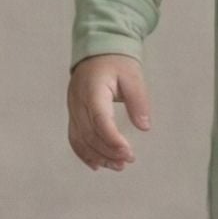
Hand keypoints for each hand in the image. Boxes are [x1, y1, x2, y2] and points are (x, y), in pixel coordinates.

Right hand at [68, 53, 150, 171]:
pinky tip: (97, 164)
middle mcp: (78, 101)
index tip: (128, 152)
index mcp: (93, 90)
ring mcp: (72, 108)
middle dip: (108, 151)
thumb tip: (144, 126)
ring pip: (80, 138)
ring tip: (117, 166)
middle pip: (89, 133)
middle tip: (128, 161)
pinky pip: (74, 137)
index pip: (100, 120)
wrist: (97, 51)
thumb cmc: (116, 62)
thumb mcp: (134, 77)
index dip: (112, 139)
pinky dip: (84, 153)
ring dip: (98, 155)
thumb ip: (139, 101)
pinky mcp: (73, 114)